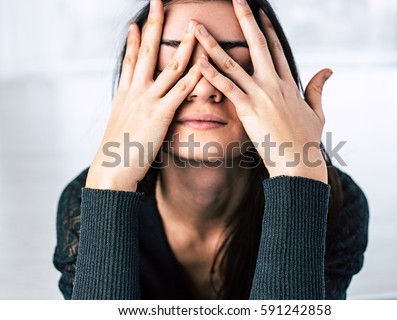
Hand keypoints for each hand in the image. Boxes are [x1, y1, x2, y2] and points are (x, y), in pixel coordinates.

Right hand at [86, 0, 200, 190]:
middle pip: (146, 52)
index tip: (137, 23)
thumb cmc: (117, 153)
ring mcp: (148, 100)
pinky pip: (181, 90)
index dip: (134, 40)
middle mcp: (135, 91)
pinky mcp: (161, 114)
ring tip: (193, 25)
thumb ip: (129, 113)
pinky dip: (194, 75)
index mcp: (125, 94)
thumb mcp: (120, 127)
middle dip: (153, 25)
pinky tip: (204, 62)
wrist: (111, 170)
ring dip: (184, 44)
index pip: (130, 60)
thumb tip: (132, 110)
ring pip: (170, 66)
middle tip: (158, 3)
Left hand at [192, 0, 330, 182]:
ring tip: (199, 28)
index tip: (259, 12)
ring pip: (234, 63)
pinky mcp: (249, 109)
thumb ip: (318, 89)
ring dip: (214, 44)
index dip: (266, 29)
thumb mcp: (317, 112)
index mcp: (289, 84)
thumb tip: (328, 69)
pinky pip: (227, 88)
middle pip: (257, 45)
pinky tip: (198, 61)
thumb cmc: (307, 140)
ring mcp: (261, 95)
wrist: (300, 163)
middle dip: (245, 19)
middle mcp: (274, 83)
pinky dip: (212, 74)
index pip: (275, 49)